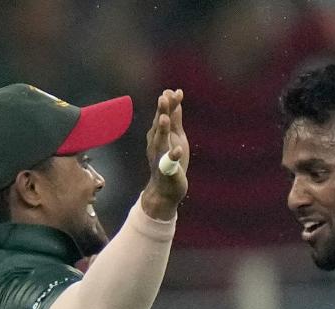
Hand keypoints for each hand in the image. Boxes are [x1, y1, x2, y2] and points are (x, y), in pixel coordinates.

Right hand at [142, 88, 187, 218]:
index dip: (170, 104)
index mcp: (159, 135)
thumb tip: (175, 98)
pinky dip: (172, 156)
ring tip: (164, 118)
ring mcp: (160, 158)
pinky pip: (168, 164)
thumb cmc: (170, 162)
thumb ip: (175, 119)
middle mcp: (156, 145)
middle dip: (161, 111)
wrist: (165, 191)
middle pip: (159, 125)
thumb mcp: (175, 137)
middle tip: (163, 97)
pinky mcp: (166, 172)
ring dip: (161, 130)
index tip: (177, 91)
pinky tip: (178, 150)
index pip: (164, 116)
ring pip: (160, 142)